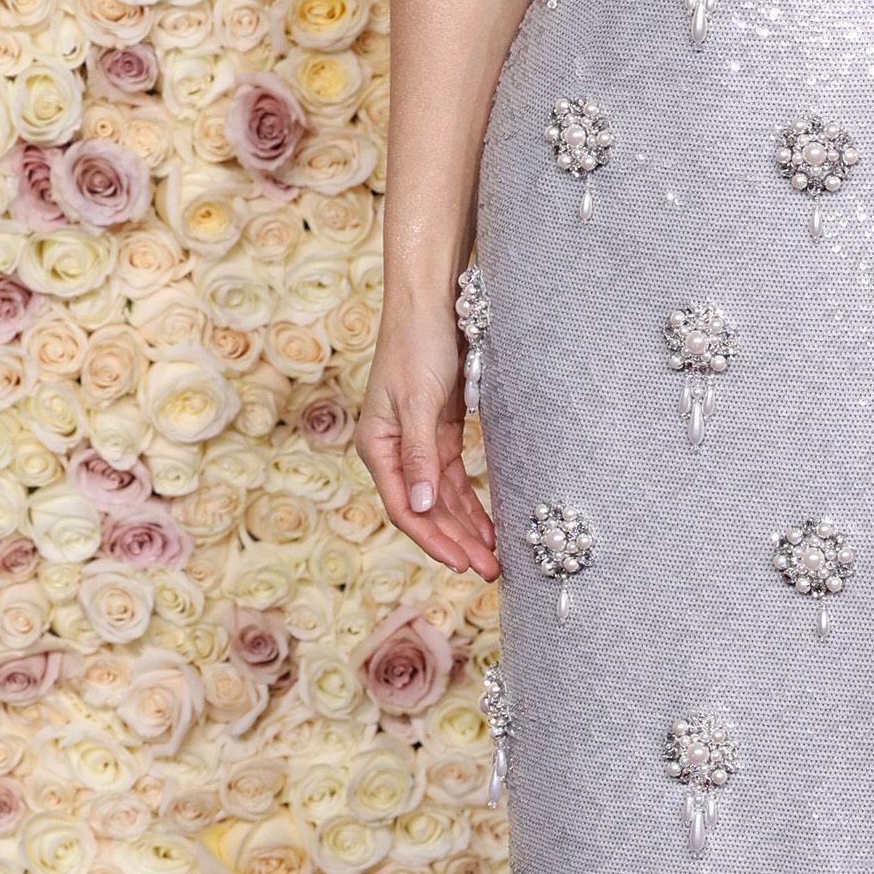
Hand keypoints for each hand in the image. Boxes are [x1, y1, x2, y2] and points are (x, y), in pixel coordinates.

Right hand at [357, 314, 499, 576]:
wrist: (429, 303)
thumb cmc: (417, 345)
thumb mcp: (418, 402)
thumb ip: (419, 456)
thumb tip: (421, 507)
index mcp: (379, 447)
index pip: (406, 508)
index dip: (433, 539)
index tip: (462, 564)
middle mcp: (395, 451)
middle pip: (426, 510)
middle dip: (456, 542)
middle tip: (490, 570)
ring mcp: (418, 443)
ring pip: (442, 499)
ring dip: (465, 528)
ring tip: (494, 558)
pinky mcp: (439, 432)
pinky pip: (454, 479)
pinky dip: (470, 503)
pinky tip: (488, 525)